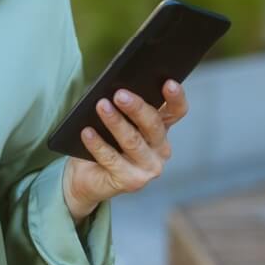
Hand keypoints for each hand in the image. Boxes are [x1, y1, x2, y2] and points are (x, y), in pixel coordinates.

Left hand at [64, 79, 187, 215]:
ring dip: (115, 122)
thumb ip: (123, 108)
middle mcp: (160, 149)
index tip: (169, 83)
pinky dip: (98, 144)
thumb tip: (116, 90)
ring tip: (101, 106)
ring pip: (132, 141)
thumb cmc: (105, 142)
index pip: (176, 111)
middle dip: (136, 108)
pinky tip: (87, 132)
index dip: (176, 97)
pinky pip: (112, 159)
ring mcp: (148, 168)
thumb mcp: (118, 122)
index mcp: (161, 129)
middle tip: (119, 94)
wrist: (88, 177)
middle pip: (153, 125)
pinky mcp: (131, 182)